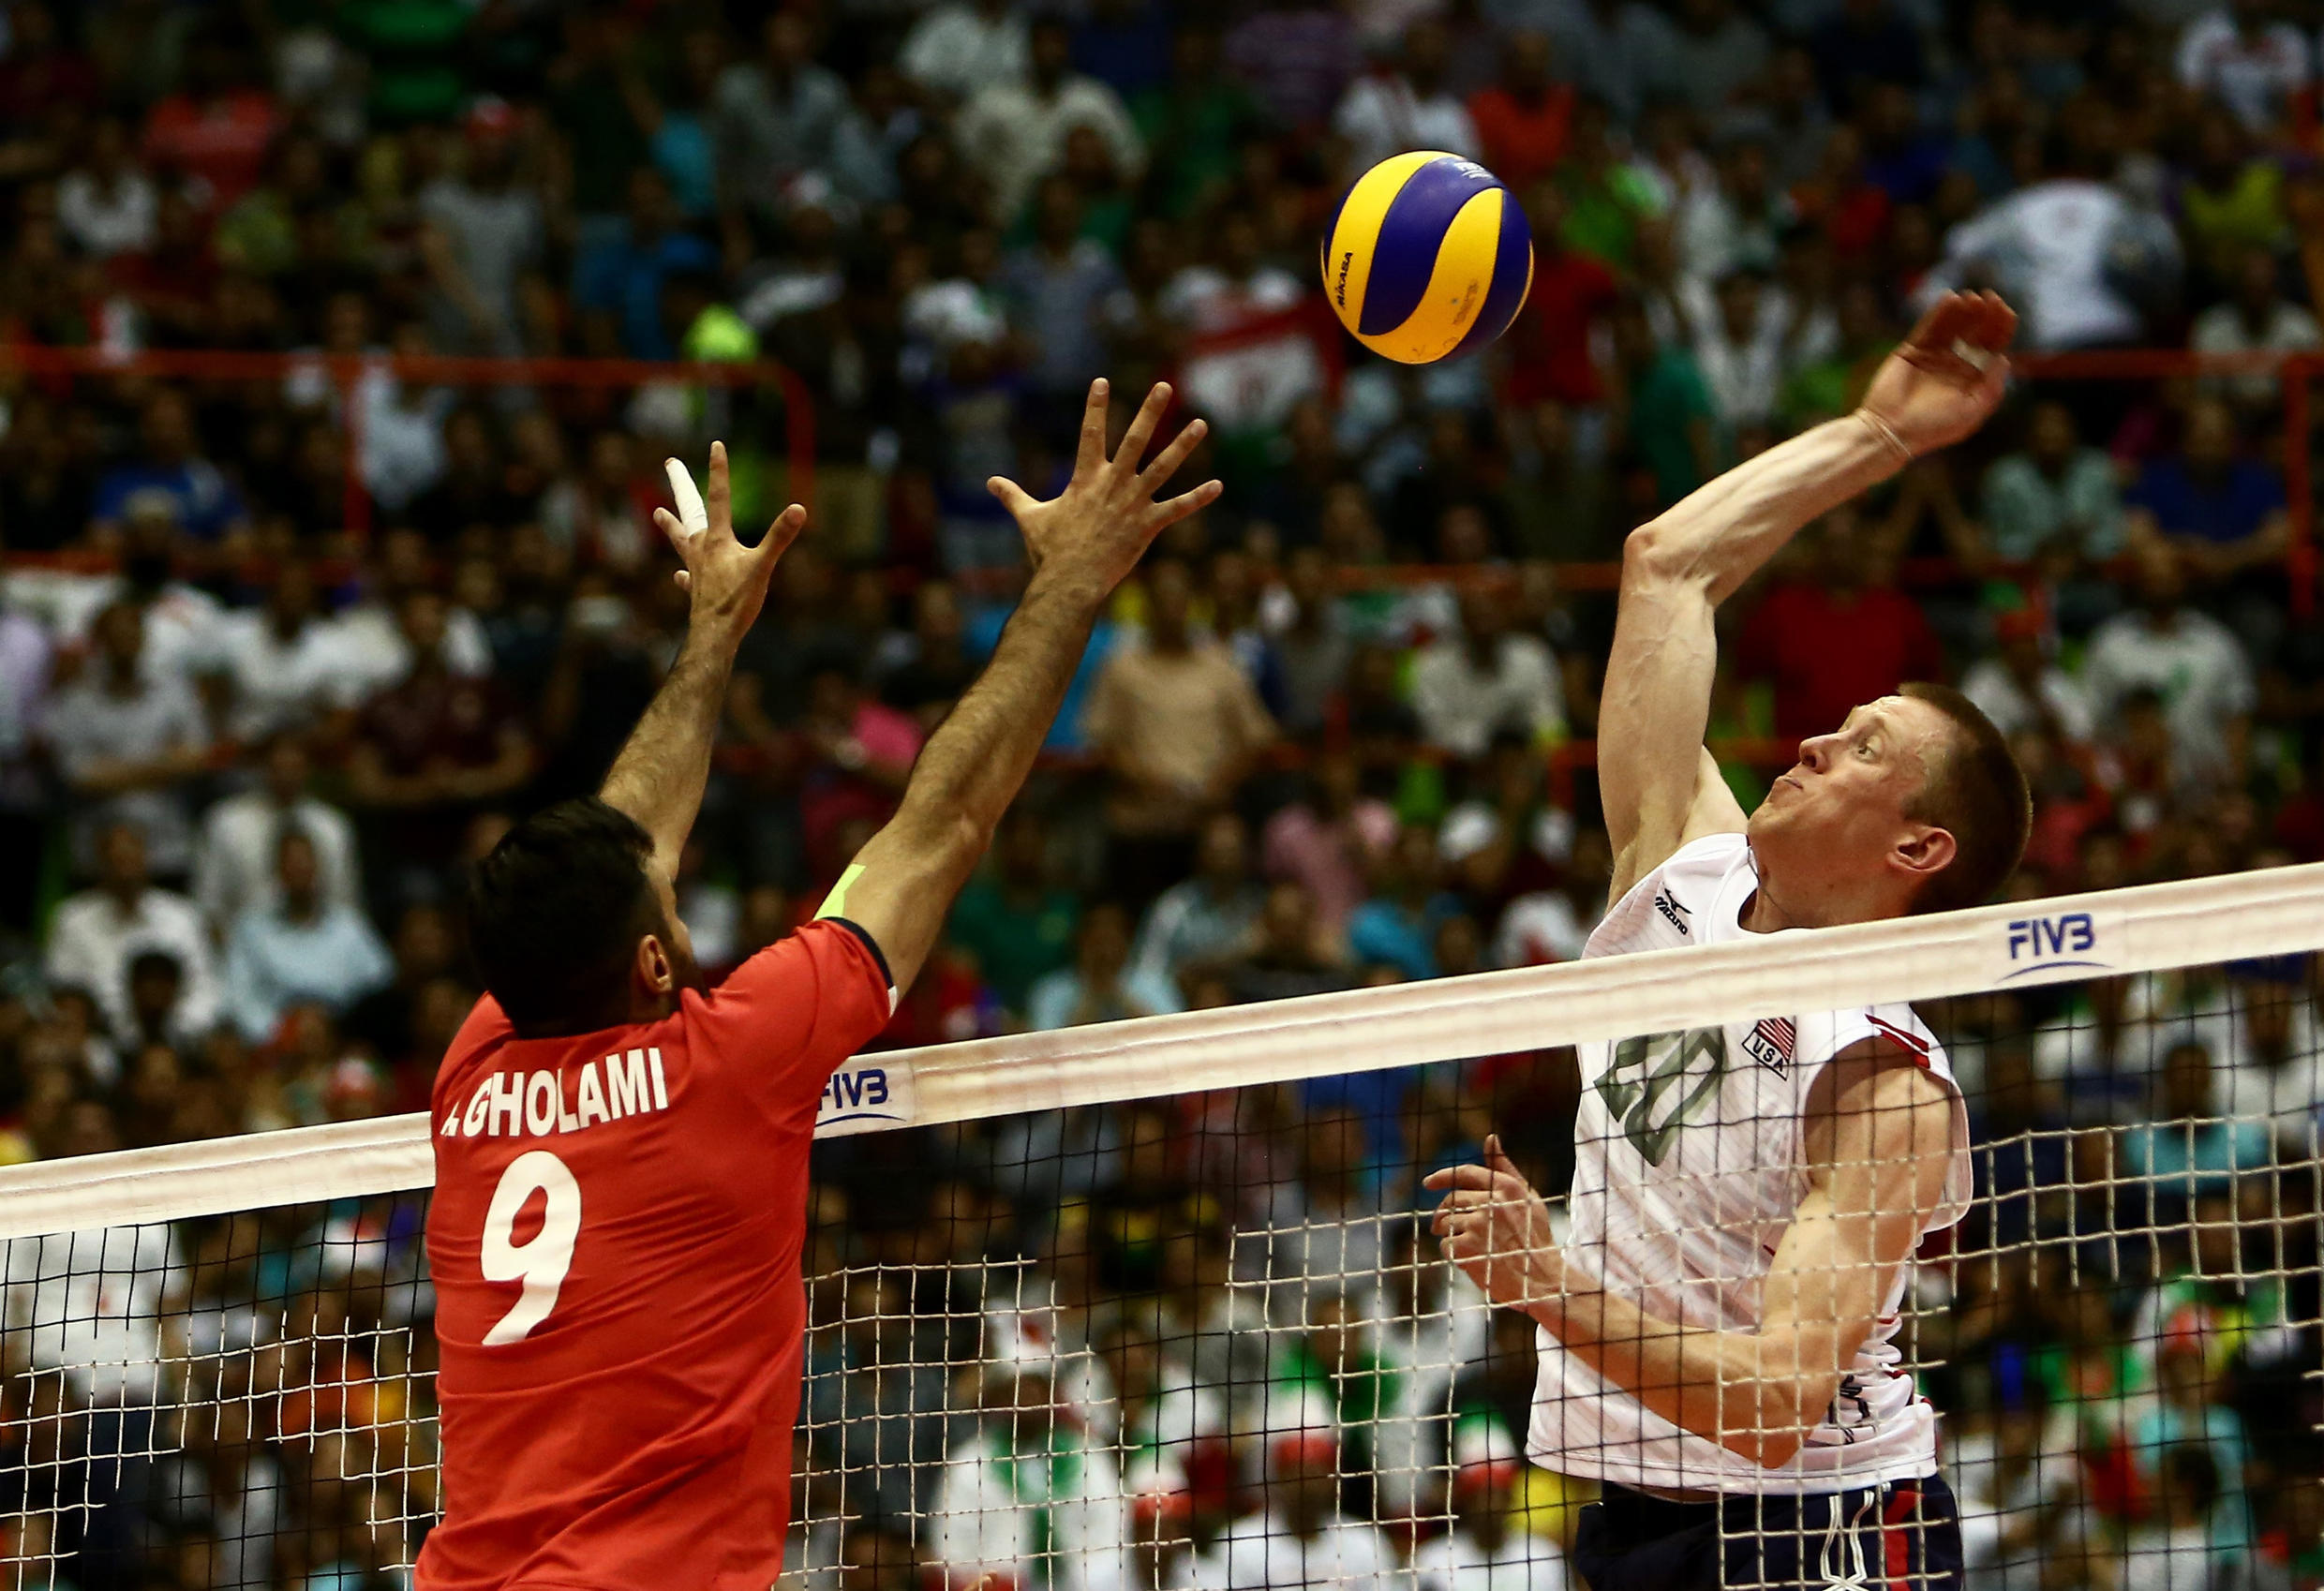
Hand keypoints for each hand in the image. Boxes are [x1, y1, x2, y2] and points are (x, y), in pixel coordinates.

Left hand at [654, 441, 807, 645]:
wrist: (713, 635)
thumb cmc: (737, 601)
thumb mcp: (763, 566)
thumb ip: (779, 537)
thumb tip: (799, 509)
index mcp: (717, 539)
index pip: (719, 497)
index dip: (718, 471)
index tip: (715, 445)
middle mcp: (702, 549)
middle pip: (689, 509)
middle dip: (681, 484)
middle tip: (670, 463)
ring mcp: (696, 569)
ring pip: (681, 539)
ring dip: (671, 525)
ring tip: (657, 512)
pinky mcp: (696, 590)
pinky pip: (687, 576)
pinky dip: (684, 572)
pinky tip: (680, 574)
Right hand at [987, 379, 1220, 597]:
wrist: (1070, 581)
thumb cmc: (1049, 551)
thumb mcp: (1029, 518)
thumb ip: (1013, 495)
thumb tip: (990, 482)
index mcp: (1085, 478)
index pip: (1090, 432)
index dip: (1096, 406)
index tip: (1102, 381)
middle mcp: (1113, 483)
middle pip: (1135, 438)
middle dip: (1150, 410)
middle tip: (1164, 385)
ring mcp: (1133, 503)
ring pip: (1163, 467)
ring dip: (1183, 445)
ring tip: (1200, 424)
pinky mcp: (1148, 526)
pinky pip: (1177, 509)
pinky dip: (1198, 498)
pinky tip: (1218, 486)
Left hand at [1423, 1134, 1564, 1311]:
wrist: (1542, 1280)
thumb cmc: (1536, 1240)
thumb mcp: (1528, 1198)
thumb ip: (1506, 1169)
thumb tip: (1490, 1137)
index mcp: (1506, 1187)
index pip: (1465, 1173)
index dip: (1443, 1176)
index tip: (1427, 1183)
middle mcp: (1491, 1201)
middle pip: (1451, 1200)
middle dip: (1443, 1214)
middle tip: (1441, 1228)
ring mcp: (1478, 1223)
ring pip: (1447, 1223)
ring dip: (1452, 1236)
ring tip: (1471, 1249)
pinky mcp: (1467, 1245)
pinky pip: (1447, 1245)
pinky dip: (1454, 1255)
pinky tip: (1473, 1262)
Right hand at [1858, 290, 2016, 457]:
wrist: (1891, 431)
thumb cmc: (1933, 427)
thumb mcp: (1971, 410)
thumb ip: (1991, 385)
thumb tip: (2004, 358)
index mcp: (1974, 377)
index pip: (1993, 345)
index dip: (2001, 325)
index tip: (2004, 310)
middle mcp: (1956, 363)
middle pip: (1976, 330)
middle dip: (1985, 313)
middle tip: (1988, 297)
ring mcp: (1934, 355)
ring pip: (1954, 325)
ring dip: (1964, 309)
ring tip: (1970, 298)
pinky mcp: (1913, 350)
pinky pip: (1929, 326)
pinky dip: (1940, 312)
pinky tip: (1950, 298)